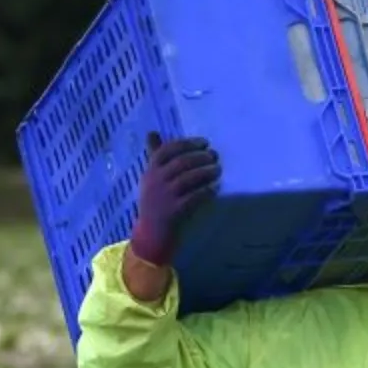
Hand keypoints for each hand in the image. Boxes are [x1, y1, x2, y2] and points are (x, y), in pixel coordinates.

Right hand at [130, 133, 220, 267]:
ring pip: (188, 178)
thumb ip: (154, 155)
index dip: (188, 144)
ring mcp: (164, 197)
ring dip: (206, 171)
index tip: (204, 142)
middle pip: (181, 162)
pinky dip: (207, 190)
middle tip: (215, 156)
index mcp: (150, 172)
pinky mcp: (175, 212)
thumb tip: (152, 132)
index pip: (167, 150)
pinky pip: (195, 197)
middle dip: (201, 157)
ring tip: (218, 169)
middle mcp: (155, 182)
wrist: (151, 236)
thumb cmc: (154, 203)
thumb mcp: (151, 179)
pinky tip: (216, 187)